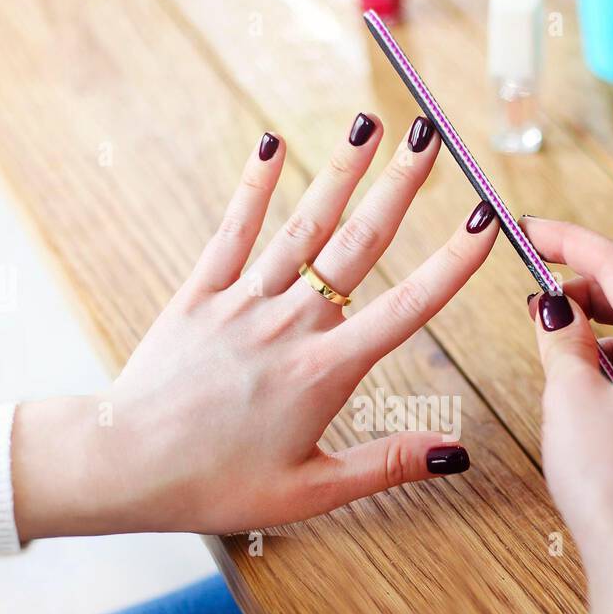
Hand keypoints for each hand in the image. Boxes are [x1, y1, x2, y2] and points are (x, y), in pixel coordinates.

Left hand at [12, 116, 498, 540]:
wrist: (126, 464)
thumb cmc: (216, 485)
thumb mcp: (310, 492)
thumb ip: (385, 464)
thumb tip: (455, 453)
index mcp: (326, 370)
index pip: (408, 307)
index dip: (453, 263)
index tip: (486, 221)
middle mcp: (290, 323)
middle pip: (359, 243)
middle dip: (400, 186)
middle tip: (433, 136)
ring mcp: (243, 302)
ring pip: (303, 225)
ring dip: (340, 171)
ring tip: (371, 121)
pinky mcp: (199, 294)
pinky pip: (232, 230)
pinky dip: (253, 186)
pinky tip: (271, 143)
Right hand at [522, 218, 612, 613]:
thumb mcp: (572, 398)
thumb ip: (560, 341)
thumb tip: (552, 310)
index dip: (568, 240)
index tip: (527, 227)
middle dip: (580, 284)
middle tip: (529, 283)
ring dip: (589, 326)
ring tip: (545, 334)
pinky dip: (600, 363)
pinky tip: (570, 380)